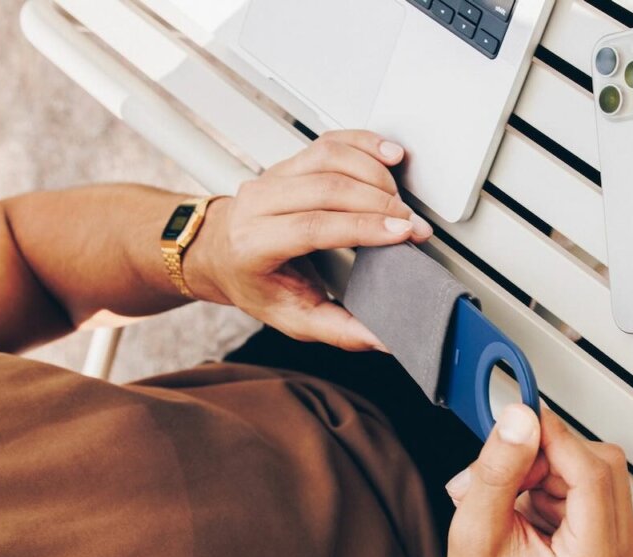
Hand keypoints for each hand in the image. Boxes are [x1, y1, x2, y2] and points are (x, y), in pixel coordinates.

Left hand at [185, 130, 431, 350]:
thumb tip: (382, 338)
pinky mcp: (290, 162)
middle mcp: (259, 202)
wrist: (220, 253)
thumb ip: (339, 330)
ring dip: (374, 174)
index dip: (362, 226)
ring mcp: (274, 177)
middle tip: (412, 225)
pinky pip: (329, 142)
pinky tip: (389, 155)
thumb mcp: (292, 318)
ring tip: (402, 201)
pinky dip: (364, 143)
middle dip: (380, 203)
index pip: (313, 225)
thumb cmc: (253, 283)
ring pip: (329, 158)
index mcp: (253, 243)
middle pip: (326, 187)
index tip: (401, 232)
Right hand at [432, 406, 632, 556]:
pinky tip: (525, 500)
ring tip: (510, 497)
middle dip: (547, 456)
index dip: (555, 438)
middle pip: (598, 464)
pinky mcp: (609, 525)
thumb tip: (519, 421)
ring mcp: (618, 539)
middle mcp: (618, 551)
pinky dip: (551, 475)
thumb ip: (498, 471)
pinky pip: (588, 474)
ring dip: (546, 465)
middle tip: (506, 478)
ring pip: (592, 463)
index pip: (592, 474)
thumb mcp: (476, 528)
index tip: (521, 419)